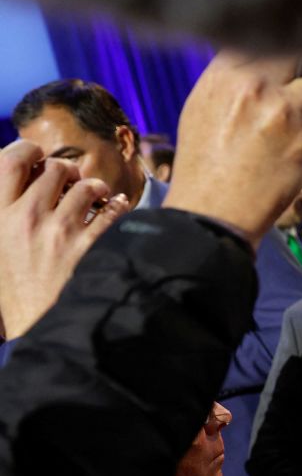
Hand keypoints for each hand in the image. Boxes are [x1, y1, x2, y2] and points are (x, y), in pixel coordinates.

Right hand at [0, 142, 128, 338]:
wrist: (31, 324)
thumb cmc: (8, 287)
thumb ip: (5, 212)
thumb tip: (24, 185)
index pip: (11, 160)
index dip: (28, 151)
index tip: (38, 157)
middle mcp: (26, 218)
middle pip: (55, 168)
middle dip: (67, 169)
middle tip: (71, 179)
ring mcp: (58, 233)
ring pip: (86, 186)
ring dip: (94, 186)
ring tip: (96, 194)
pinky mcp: (87, 249)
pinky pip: (110, 213)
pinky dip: (116, 206)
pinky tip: (116, 207)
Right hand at [163, 53, 301, 247]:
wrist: (214, 211)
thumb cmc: (204, 166)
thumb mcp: (201, 112)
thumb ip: (229, 84)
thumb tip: (256, 67)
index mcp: (221, 78)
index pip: (260, 37)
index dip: (286, 32)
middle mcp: (251, 87)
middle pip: (296, 53)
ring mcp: (280, 111)